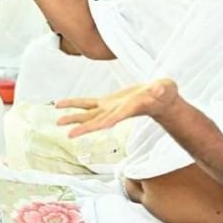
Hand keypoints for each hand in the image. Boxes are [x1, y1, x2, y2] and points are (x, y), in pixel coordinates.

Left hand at [55, 78, 178, 138]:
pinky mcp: (107, 102)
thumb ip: (162, 89)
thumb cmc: (165, 94)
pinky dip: (74, 104)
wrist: (161, 98)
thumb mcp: (165, 89)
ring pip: (88, 114)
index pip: (112, 119)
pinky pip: (86, 103)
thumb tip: (159, 88)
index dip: (101, 124)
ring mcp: (110, 108)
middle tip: (68, 134)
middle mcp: (116, 113)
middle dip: (83, 127)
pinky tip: (59, 105)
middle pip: (97, 121)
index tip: (92, 129)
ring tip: (57, 121)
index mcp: (128, 110)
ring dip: (73, 116)